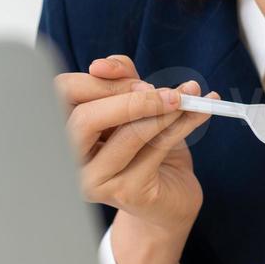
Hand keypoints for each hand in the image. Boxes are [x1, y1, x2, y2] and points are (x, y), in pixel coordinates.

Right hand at [56, 54, 214, 233]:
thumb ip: (121, 82)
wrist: (170, 197)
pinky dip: (183, 124)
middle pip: (85, 119)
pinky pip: (157, 149)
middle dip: (130, 99)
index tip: (137, 80)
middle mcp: (70, 160)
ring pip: (128, 134)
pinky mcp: (127, 193)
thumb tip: (105, 65)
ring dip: (164, 110)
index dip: (101, 80)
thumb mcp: (133, 108)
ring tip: (190, 96)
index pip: (64, 94)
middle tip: (167, 92)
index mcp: (63, 131)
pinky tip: (201, 112)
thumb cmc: (148, 149)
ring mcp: (95, 181)